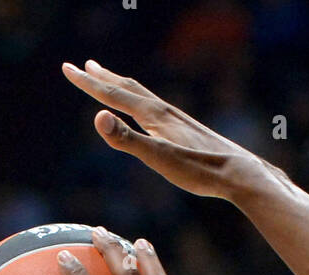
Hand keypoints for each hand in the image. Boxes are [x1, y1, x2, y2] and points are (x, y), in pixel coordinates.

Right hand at [62, 59, 265, 200]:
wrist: (240, 174)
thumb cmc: (200, 171)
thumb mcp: (159, 159)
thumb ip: (127, 140)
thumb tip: (97, 117)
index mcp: (154, 115)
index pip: (114, 94)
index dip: (88, 83)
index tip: (67, 68)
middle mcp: (166, 111)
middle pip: (129, 88)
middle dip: (104, 78)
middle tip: (85, 66)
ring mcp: (179, 120)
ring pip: (145, 97)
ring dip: (124, 87)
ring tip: (113, 81)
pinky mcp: (189, 131)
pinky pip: (159, 110)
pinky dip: (144, 104)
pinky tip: (150, 115)